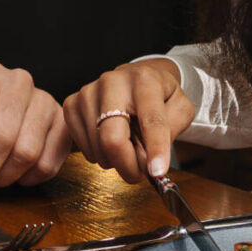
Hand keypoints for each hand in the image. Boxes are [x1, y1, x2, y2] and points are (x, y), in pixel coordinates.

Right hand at [63, 58, 194, 184]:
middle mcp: (112, 82)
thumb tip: (151, 161)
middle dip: (127, 165)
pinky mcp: (71, 104)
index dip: (155, 149)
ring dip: (115, 160)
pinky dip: (99, 154)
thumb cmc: (159, 96)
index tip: (157, 172)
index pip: (151, 120)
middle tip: (139, 171)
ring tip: (127, 144)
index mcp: (145, 80)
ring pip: (97, 148)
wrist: (135, 78)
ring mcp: (88, 92)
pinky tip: (109, 140)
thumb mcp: (180, 108)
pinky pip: (83, 148)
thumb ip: (170, 133)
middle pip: (113, 138)